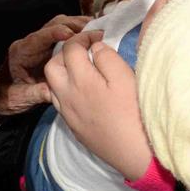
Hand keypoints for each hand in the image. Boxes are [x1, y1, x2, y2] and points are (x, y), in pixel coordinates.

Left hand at [0, 15, 94, 120]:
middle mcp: (31, 43)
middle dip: (74, 24)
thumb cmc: (7, 97)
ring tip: (97, 31)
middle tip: (95, 30)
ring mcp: (40, 44)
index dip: (56, 33)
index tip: (73, 34)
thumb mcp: (21, 98)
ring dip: (78, 26)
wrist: (0, 97)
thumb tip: (56, 92)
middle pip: (53, 25)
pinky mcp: (48, 48)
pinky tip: (91, 38)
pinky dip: (78, 34)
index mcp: (22, 52)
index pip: (39, 37)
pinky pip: (64, 35)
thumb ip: (37, 94)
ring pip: (60, 26)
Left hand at [44, 35, 151, 180]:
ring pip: (54, 85)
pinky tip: (86, 92)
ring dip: (64, 72)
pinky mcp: (74, 127)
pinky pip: (61, 102)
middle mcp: (66, 96)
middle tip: (87, 51)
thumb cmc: (134, 112)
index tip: (99, 37)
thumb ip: (106, 57)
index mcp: (79, 80)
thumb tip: (95, 49)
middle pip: (53, 66)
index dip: (83, 37)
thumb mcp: (125, 77)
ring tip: (85, 69)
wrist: (136, 154)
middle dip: (66, 53)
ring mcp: (68, 114)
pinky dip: (67, 89)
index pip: (70, 49)